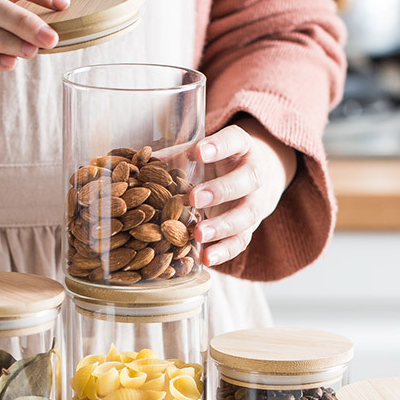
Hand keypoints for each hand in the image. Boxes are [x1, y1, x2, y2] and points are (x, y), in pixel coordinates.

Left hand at [191, 118, 296, 267]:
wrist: (254, 180)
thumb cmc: (219, 162)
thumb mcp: (203, 153)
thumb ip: (178, 155)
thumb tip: (143, 160)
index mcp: (242, 147)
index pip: (235, 140)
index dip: (219, 146)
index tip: (199, 151)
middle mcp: (255, 174)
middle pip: (247, 179)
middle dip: (221, 190)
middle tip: (194, 198)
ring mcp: (256, 202)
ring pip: (247, 214)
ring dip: (222, 226)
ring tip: (199, 235)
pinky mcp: (251, 228)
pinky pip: (241, 240)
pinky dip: (224, 251)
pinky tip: (206, 258)